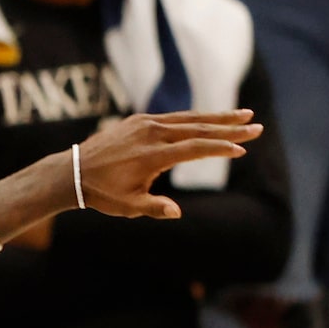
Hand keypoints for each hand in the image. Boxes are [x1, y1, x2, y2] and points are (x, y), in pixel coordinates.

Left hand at [72, 111, 260, 218]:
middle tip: (256, 125)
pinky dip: (196, 118)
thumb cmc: (102, 194)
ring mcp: (144, 123)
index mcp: (151, 155)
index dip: (219, 148)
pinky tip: (212, 119)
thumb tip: (177, 212)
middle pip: (197, 128)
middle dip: (229, 127)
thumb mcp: (127, 207)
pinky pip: (174, 117)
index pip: (194, 148)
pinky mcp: (139, 120)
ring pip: (188, 118)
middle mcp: (150, 133)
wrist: (72, 172)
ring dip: (217, 117)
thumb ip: (154, 208)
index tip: (241, 149)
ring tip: (244, 115)